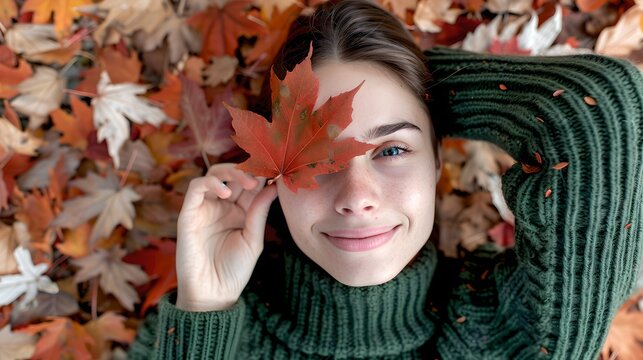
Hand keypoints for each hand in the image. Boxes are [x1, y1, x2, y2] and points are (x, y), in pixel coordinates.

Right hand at [175, 163, 277, 310]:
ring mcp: (205, 208)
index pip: (250, 184)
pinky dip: (211, 183)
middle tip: (263, 174)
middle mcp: (223, 206)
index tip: (277, 169)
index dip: (262, 174)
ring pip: (214, 174)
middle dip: (248, 169)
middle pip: (233, 174)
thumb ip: (259, 212)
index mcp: (240, 211)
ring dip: (231, 172)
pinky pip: (196, 188)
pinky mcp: (189, 213)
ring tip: (248, 182)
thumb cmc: (234, 270)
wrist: (213, 294)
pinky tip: (226, 192)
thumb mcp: (253, 239)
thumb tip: (274, 186)